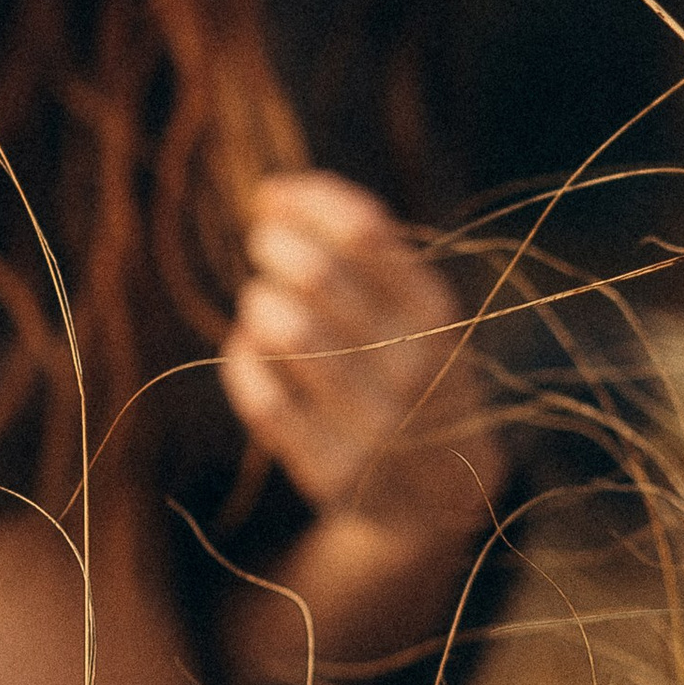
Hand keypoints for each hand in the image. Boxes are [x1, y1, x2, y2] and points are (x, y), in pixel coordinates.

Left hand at [222, 173, 489, 517]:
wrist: (440, 491)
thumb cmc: (408, 368)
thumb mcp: (415, 309)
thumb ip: (365, 251)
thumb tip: (272, 193)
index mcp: (435, 313)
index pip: (364, 232)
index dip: (305, 201)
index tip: (270, 194)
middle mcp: (412, 366)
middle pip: (316, 276)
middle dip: (272, 245)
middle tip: (261, 244)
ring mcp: (374, 423)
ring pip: (285, 332)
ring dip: (258, 303)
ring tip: (261, 302)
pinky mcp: (332, 469)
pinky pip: (262, 397)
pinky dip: (243, 360)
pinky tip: (249, 350)